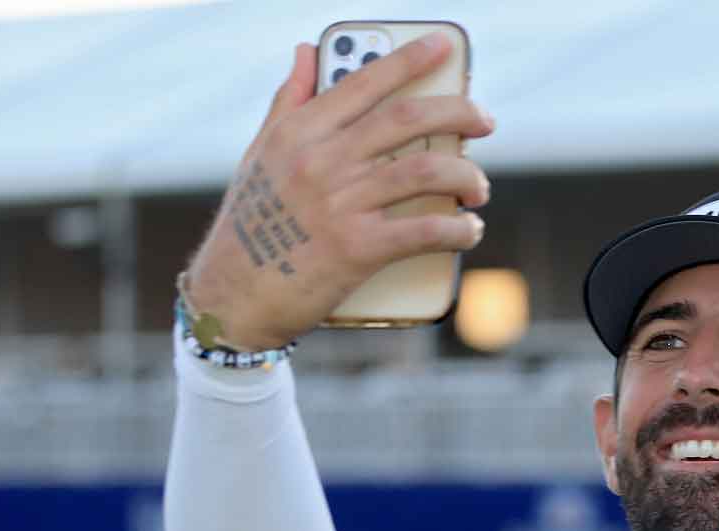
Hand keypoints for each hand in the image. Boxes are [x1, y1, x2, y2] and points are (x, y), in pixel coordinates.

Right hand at [184, 32, 496, 345]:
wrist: (234, 297)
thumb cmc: (250, 225)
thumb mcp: (259, 156)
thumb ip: (288, 102)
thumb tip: (306, 51)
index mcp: (299, 132)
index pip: (363, 81)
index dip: (409, 59)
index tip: (444, 45)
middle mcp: (321, 161)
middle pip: (408, 119)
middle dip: (459, 113)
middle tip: (484, 120)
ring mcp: (341, 204)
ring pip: (426, 170)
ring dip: (467, 175)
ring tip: (478, 188)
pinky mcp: (358, 249)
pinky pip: (426, 230)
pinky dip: (459, 228)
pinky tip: (470, 229)